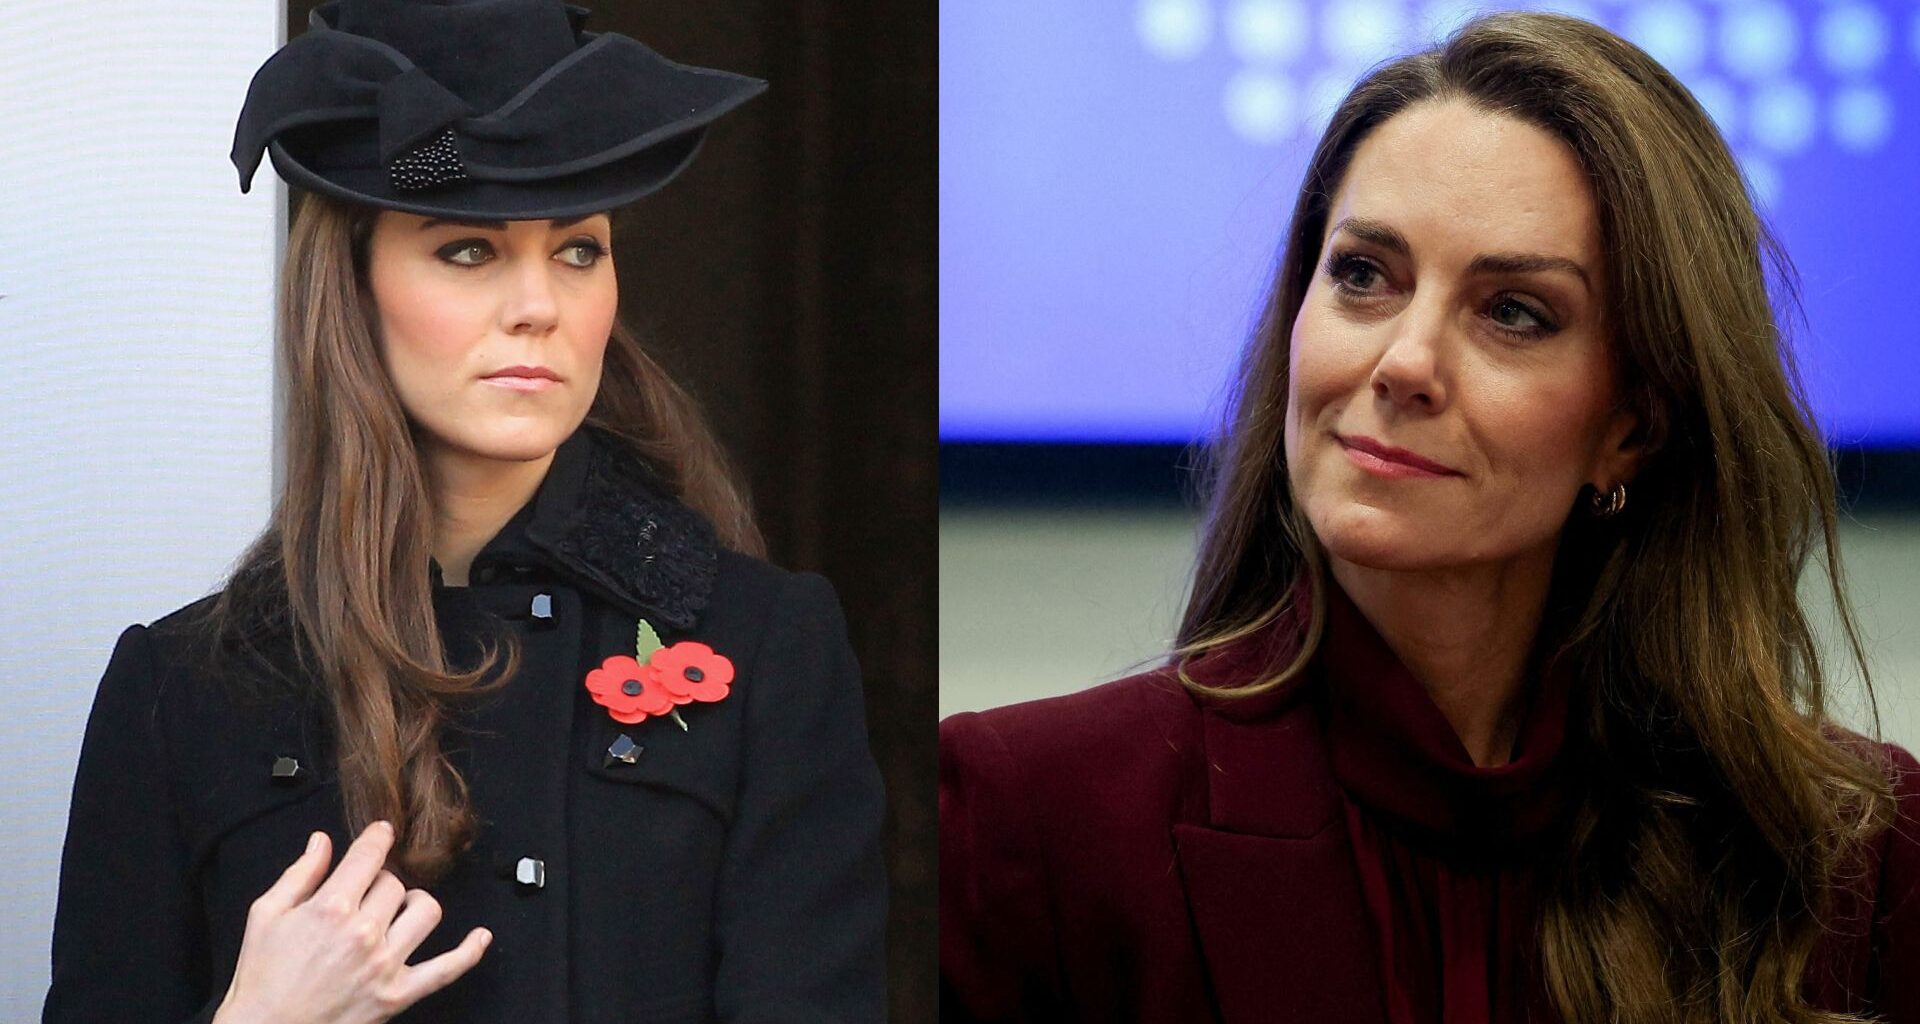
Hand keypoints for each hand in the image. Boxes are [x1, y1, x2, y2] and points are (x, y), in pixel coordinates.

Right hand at [211, 821, 490, 1023]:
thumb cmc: (261, 978)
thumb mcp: (266, 916)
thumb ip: (299, 874)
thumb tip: (321, 841)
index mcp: (331, 908)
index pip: (369, 856)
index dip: (377, 838)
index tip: (381, 833)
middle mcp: (364, 933)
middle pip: (394, 884)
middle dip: (379, 883)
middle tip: (363, 895)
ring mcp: (385, 965)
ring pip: (425, 912)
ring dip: (414, 905)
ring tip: (399, 911)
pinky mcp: (397, 996)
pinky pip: (447, 969)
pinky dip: (469, 952)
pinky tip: (480, 936)